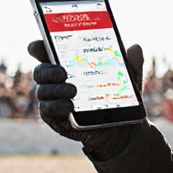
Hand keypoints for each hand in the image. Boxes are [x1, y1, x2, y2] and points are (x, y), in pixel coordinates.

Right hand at [26, 39, 144, 146]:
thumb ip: (130, 62)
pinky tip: (69, 106)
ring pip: (42, 91)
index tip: (37, 45)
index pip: (46, 52)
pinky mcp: (55, 117)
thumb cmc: (117, 94)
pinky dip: (57, 106)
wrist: (120, 126)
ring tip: (73, 90)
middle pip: (40, 71)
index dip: (38, 47)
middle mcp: (55, 80)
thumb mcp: (128, 77)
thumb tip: (135, 48)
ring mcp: (53, 99)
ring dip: (55, 90)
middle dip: (47, 70)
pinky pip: (47, 110)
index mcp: (67, 64)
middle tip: (62, 72)